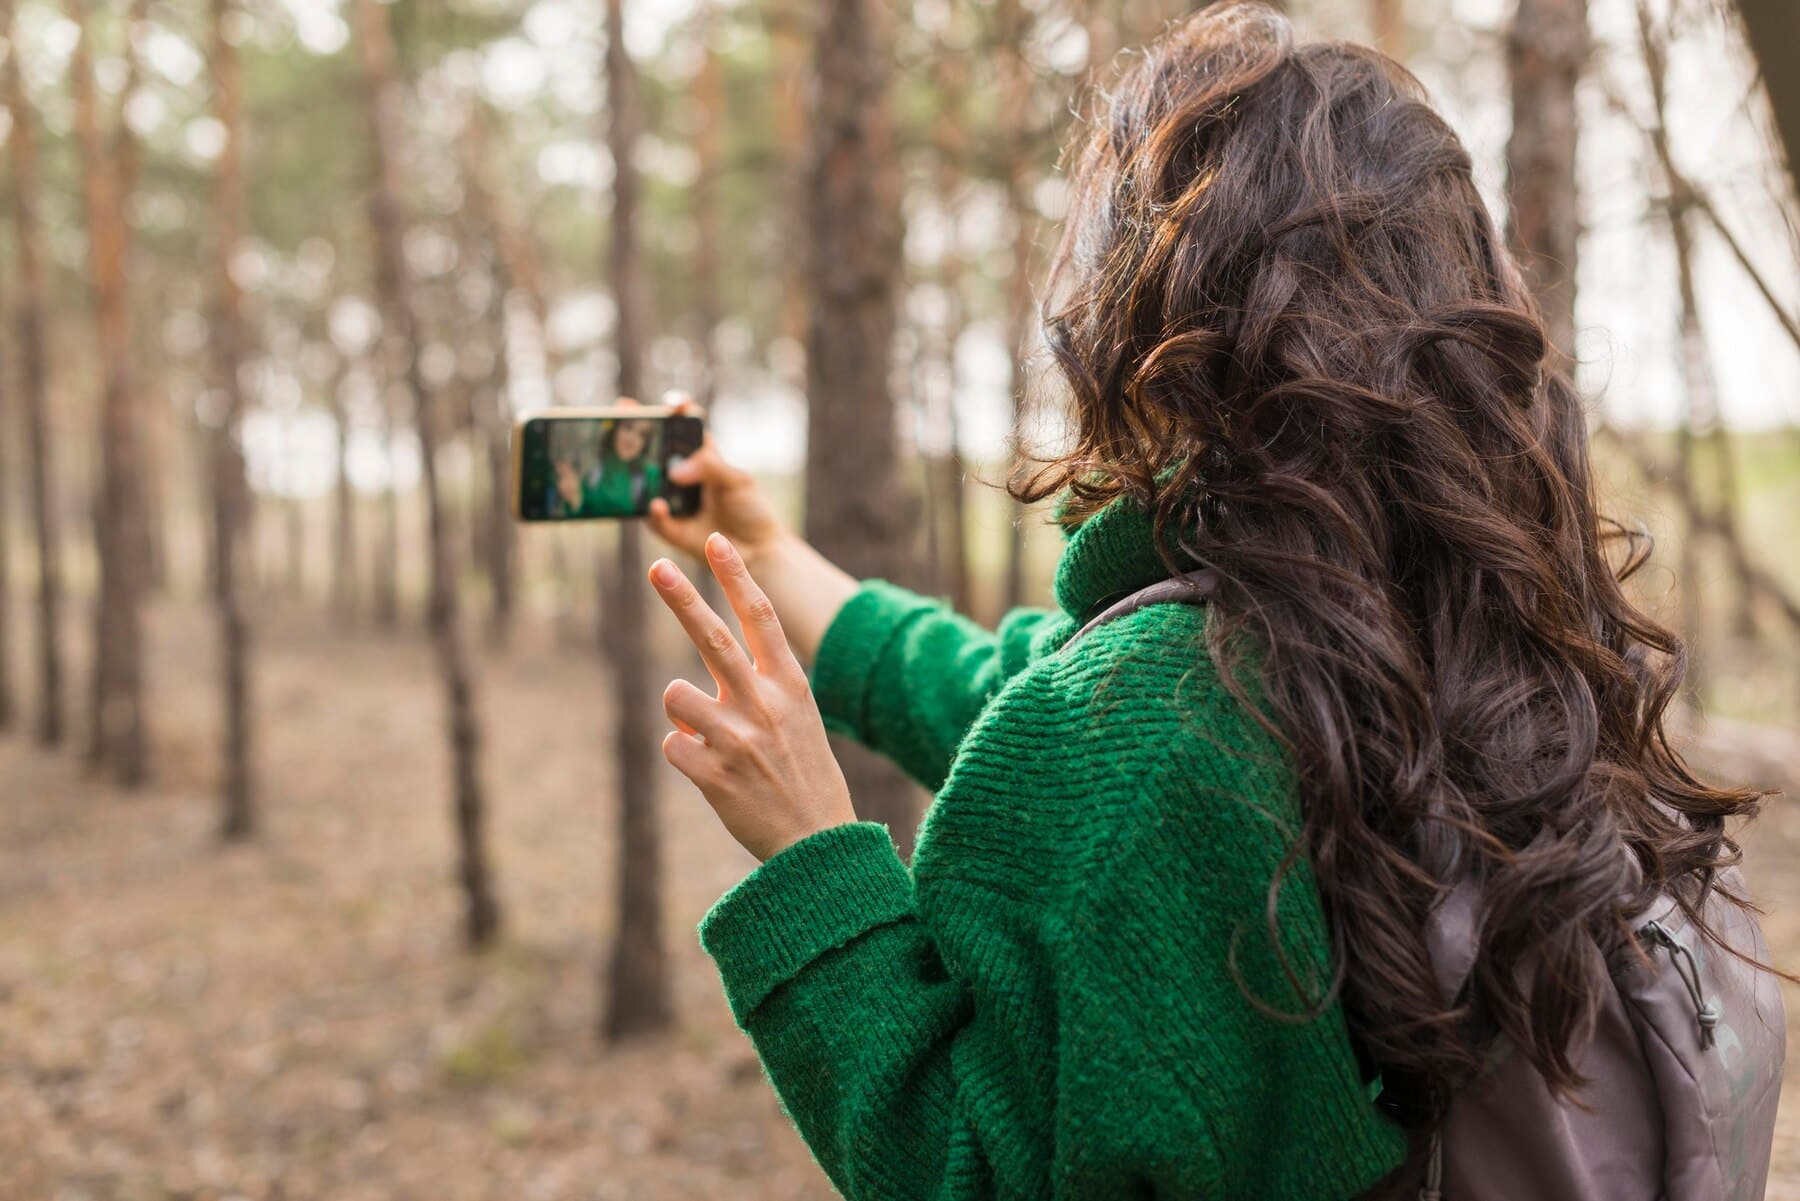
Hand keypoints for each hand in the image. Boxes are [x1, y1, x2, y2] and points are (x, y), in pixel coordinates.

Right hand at [638, 392, 788, 570]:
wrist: (758, 550)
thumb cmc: (751, 508)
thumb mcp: (737, 481)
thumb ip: (710, 467)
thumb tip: (675, 471)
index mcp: (702, 455)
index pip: (686, 426)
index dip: (677, 410)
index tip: (673, 404)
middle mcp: (682, 474)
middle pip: (654, 448)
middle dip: (636, 430)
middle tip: (623, 416)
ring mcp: (673, 500)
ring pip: (645, 481)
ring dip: (634, 471)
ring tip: (627, 462)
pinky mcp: (671, 528)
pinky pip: (655, 519)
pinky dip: (654, 513)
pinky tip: (657, 506)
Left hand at [650, 532, 856, 861]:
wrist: (818, 845)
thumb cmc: (804, 776)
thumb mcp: (800, 720)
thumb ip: (756, 692)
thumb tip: (691, 682)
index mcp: (791, 686)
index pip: (762, 617)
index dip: (736, 576)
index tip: (717, 542)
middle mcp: (765, 705)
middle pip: (714, 639)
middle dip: (682, 599)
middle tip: (656, 568)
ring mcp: (738, 738)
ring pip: (676, 696)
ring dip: (682, 712)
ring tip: (710, 737)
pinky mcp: (713, 773)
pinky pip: (672, 744)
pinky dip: (684, 756)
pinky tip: (713, 774)